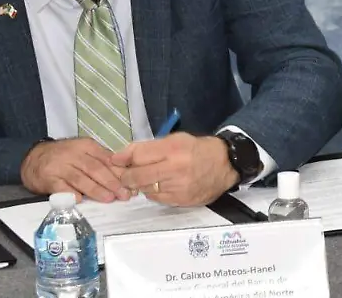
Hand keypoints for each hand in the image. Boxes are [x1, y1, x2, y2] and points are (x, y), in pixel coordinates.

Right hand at [20, 138, 132, 202]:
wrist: (33, 158)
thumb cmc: (65, 158)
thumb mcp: (84, 153)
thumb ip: (102, 162)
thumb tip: (125, 176)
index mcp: (86, 146)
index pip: (106, 159)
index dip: (120, 173)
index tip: (132, 184)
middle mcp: (74, 154)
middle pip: (95, 169)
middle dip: (112, 183)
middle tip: (124, 195)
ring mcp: (60, 166)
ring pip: (81, 178)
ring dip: (96, 190)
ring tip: (109, 199)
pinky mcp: (48, 178)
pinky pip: (62, 187)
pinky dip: (72, 194)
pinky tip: (81, 200)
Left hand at [111, 133, 238, 206]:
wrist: (225, 165)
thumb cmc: (197, 149)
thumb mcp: (174, 140)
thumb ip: (147, 147)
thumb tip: (119, 157)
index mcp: (173, 149)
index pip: (138, 156)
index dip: (123, 158)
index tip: (116, 160)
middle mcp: (175, 169)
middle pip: (136, 176)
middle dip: (126, 176)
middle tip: (127, 174)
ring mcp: (178, 187)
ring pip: (145, 189)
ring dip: (142, 184)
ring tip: (150, 176)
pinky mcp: (181, 201)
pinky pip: (156, 198)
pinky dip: (154, 191)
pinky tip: (162, 184)